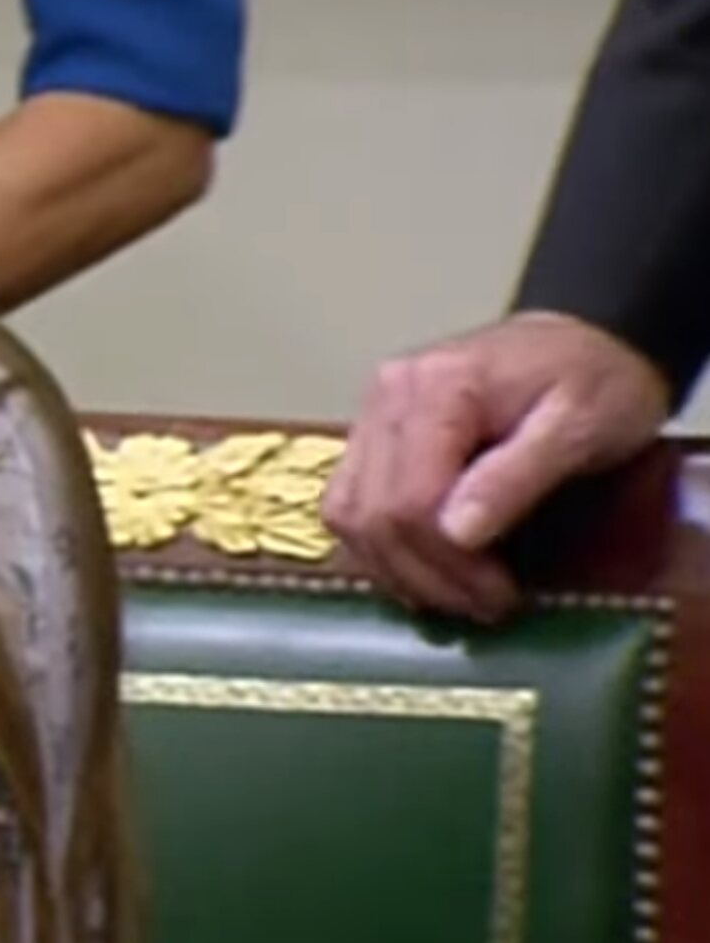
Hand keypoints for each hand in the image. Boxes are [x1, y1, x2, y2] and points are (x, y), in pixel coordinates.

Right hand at [326, 312, 671, 621]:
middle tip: (484, 605)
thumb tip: (458, 533)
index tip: (501, 596)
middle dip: (425, 574)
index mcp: (436, 388)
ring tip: (454, 592)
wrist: (589, 336)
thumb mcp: (580, 425)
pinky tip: (421, 566)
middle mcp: (386, 397)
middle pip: (371, 513)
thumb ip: (517, 475)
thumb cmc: (596, 379)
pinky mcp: (371, 433)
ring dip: (395, 568)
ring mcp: (371, 413)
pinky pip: (349, 502)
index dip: (448, 562)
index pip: (409, 498)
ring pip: (347, 514)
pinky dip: (378, 546)